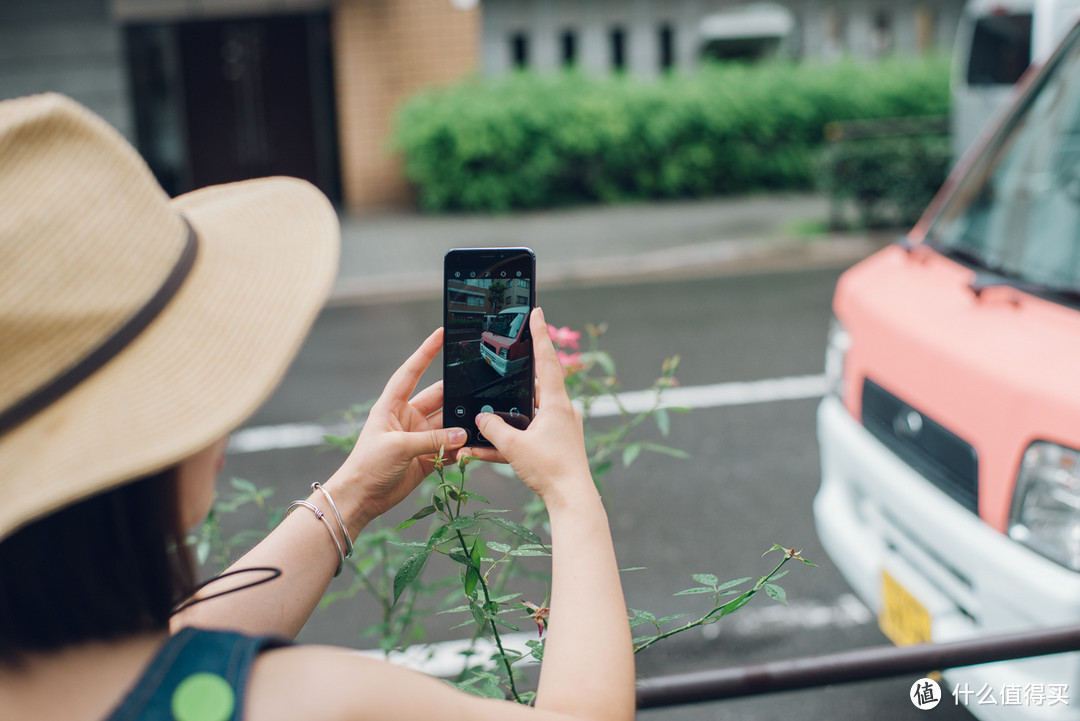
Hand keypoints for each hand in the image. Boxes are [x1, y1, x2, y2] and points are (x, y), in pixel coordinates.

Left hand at [327, 328, 466, 532]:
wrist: (361, 498)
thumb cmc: (367, 466)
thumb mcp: (398, 447)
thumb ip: (432, 439)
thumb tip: (462, 434)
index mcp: (392, 406)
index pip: (411, 372)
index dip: (425, 352)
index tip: (440, 334)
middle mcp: (407, 418)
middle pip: (437, 398)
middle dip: (456, 394)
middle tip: (478, 388)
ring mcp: (418, 437)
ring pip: (447, 424)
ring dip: (461, 425)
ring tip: (479, 423)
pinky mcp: (427, 457)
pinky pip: (449, 447)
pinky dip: (461, 448)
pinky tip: (473, 446)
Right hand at [473, 308, 594, 506]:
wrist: (572, 500)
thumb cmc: (550, 470)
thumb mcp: (514, 447)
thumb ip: (494, 430)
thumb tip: (481, 417)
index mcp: (556, 403)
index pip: (547, 359)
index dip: (539, 334)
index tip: (536, 311)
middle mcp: (561, 410)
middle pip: (536, 383)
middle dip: (518, 373)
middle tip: (506, 354)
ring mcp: (560, 427)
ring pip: (529, 411)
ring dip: (509, 412)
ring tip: (486, 410)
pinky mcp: (556, 444)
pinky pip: (529, 434)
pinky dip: (511, 438)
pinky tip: (483, 451)